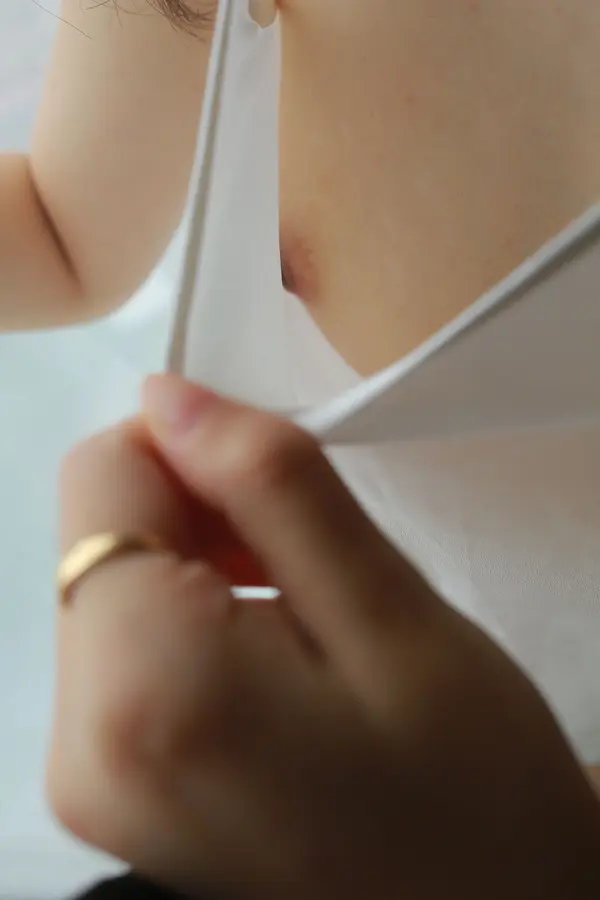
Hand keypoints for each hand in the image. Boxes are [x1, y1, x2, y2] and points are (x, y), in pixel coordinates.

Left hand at [49, 375, 599, 899]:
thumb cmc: (466, 776)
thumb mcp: (390, 608)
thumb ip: (270, 485)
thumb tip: (169, 396)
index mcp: (146, 688)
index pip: (100, 477)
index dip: (189, 451)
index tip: (277, 489)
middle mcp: (77, 744)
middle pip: (98, 533)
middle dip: (193, 516)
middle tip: (302, 565)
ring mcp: (81, 778)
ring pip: (107, 583)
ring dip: (192, 567)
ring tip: (294, 618)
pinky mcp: (102, 788)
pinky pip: (116, 648)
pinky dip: (181, 622)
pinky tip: (262, 656)